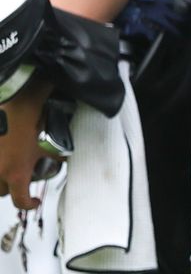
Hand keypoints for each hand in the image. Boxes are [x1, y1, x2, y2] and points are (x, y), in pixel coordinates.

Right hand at [0, 76, 54, 209]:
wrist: (16, 106)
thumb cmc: (32, 125)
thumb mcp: (49, 144)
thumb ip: (57, 157)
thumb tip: (64, 160)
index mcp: (16, 174)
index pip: (19, 201)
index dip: (28, 204)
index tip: (35, 200)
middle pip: (2, 192)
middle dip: (12, 189)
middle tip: (22, 181)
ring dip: (1, 179)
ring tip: (10, 170)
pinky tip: (4, 157)